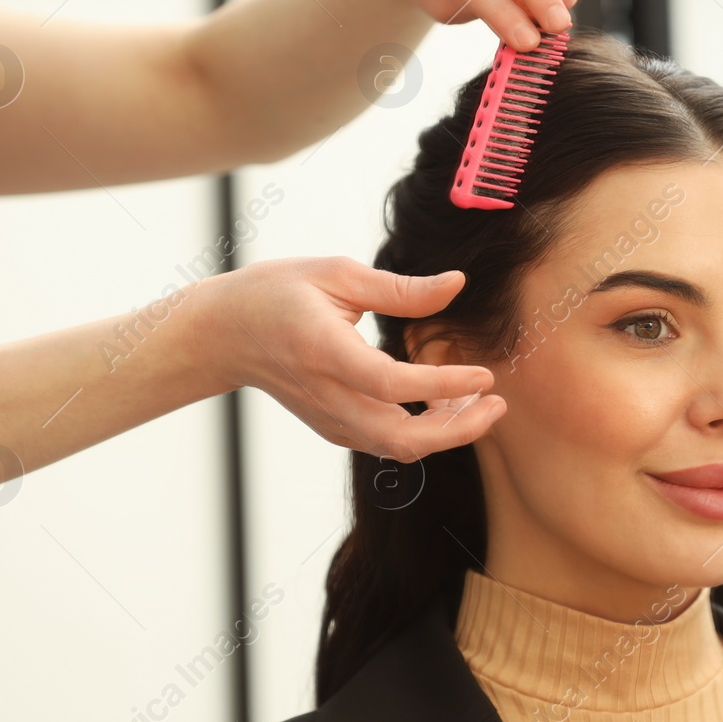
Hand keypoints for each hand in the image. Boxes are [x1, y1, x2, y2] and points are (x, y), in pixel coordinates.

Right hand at [202, 257, 505, 460]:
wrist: (224, 335)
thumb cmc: (278, 293)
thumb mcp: (337, 274)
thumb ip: (401, 288)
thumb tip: (458, 284)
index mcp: (324, 352)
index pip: (391, 384)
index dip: (443, 384)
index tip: (485, 375)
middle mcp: (327, 396)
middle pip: (399, 437)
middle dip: (457, 429)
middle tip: (498, 403)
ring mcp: (328, 419)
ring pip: (396, 447)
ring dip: (445, 433)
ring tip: (480, 403)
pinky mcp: (333, 428)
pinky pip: (385, 443)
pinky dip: (423, 433)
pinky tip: (448, 405)